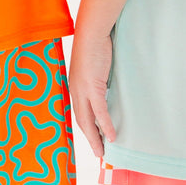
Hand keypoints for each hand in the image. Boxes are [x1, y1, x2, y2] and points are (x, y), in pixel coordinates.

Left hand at [69, 30, 115, 157]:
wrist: (91, 31)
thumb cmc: (94, 44)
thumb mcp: (92, 65)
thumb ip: (95, 76)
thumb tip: (105, 84)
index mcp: (74, 85)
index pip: (79, 112)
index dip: (85, 127)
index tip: (92, 139)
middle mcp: (75, 90)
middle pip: (81, 121)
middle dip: (89, 138)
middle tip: (98, 153)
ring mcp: (82, 90)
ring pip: (88, 121)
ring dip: (95, 138)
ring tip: (103, 152)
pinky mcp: (92, 86)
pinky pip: (100, 111)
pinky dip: (105, 125)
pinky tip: (111, 137)